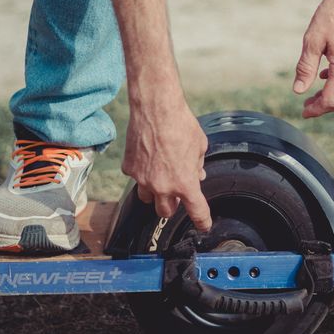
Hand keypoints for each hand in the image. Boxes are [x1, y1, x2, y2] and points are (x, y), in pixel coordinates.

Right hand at [122, 97, 211, 231]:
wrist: (156, 108)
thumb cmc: (181, 124)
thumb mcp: (199, 146)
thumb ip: (197, 165)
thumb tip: (197, 174)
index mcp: (185, 183)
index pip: (196, 211)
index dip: (202, 221)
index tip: (204, 225)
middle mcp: (163, 186)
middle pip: (165, 212)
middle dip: (172, 206)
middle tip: (176, 194)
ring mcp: (143, 179)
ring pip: (147, 199)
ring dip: (154, 193)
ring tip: (159, 177)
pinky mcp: (130, 168)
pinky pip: (136, 178)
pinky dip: (142, 173)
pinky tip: (147, 159)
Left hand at [292, 0, 333, 117]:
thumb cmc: (332, 14)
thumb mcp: (312, 40)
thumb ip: (306, 67)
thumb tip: (298, 90)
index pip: (331, 99)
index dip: (317, 109)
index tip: (303, 111)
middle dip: (325, 107)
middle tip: (308, 106)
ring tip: (315, 95)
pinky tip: (326, 76)